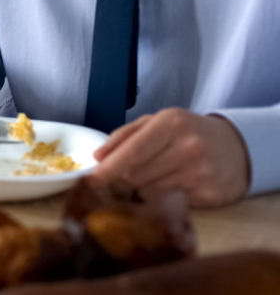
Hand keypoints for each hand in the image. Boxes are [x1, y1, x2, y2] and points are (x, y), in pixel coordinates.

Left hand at [89, 108, 249, 207]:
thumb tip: (97, 156)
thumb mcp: (158, 122)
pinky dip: (161, 199)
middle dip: (118, 182)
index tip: (90, 180)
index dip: (108, 169)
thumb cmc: (187, 133)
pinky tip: (166, 189)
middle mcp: (188, 147)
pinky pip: (170, 203)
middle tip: (111, 183)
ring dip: (139, 191)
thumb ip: (124, 136)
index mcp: (171, 124)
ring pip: (150, 192)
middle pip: (137, 175)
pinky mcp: (211, 194)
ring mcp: (201, 173)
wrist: (236, 147)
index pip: (131, 152)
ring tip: (145, 181)